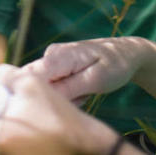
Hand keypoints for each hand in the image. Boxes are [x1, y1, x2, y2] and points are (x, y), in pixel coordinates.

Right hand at [23, 38, 142, 102]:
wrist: (125, 53)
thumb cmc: (115, 64)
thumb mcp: (96, 79)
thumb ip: (69, 87)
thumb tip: (44, 95)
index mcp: (58, 55)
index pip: (29, 76)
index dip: (38, 94)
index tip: (63, 102)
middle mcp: (50, 54)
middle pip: (38, 86)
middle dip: (57, 99)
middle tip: (82, 96)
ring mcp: (51, 60)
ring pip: (46, 90)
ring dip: (64, 98)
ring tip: (85, 92)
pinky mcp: (54, 67)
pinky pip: (53, 88)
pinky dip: (67, 95)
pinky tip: (82, 90)